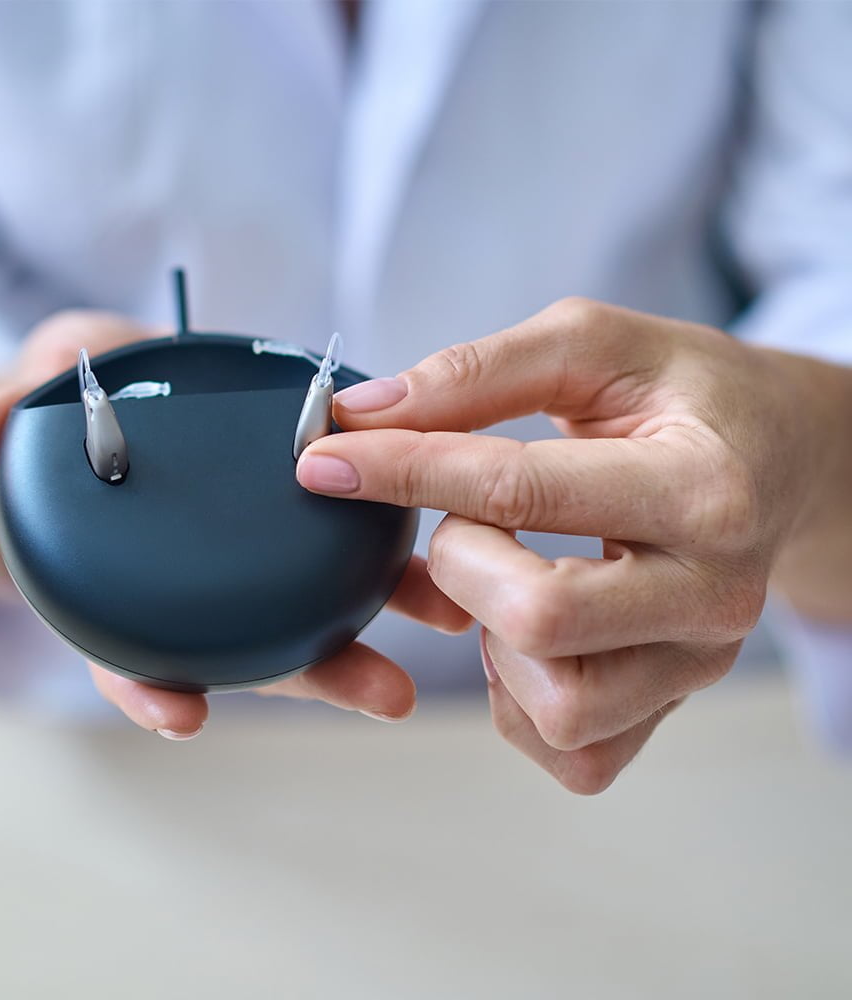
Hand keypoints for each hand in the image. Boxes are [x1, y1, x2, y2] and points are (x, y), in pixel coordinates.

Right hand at [0, 311, 470, 737]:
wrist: (129, 381)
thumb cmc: (83, 398)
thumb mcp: (43, 396)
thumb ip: (10, 417)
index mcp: (137, 574)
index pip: (136, 647)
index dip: (152, 684)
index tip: (183, 714)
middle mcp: (205, 580)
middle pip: (256, 644)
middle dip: (319, 673)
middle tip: (383, 696)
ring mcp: (259, 552)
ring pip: (321, 602)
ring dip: (389, 617)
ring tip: (451, 620)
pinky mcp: (309, 509)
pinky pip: (355, 540)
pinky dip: (402, 556)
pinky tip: (451, 554)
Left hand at [296, 298, 851, 792]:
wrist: (775, 460)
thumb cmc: (682, 395)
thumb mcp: (594, 346)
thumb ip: (479, 374)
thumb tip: (363, 414)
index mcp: (701, 487)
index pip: (517, 491)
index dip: (401, 470)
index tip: (324, 458)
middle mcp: (711, 593)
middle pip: (538, 619)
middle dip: (458, 564)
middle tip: (465, 525)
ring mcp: (695, 665)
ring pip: (556, 706)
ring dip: (490, 640)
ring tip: (505, 577)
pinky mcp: (670, 708)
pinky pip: (573, 755)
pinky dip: (517, 699)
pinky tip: (521, 635)